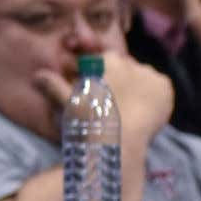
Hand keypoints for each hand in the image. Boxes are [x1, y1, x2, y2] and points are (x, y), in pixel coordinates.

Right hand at [38, 50, 171, 144]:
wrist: (119, 139)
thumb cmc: (91, 120)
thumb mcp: (70, 102)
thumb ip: (53, 85)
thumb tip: (36, 75)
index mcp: (106, 60)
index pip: (108, 63)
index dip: (106, 79)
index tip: (104, 96)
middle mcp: (129, 61)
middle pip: (126, 70)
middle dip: (122, 84)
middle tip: (117, 107)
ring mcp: (148, 73)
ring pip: (144, 78)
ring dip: (140, 89)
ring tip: (133, 111)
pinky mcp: (164, 87)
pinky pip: (162, 87)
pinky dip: (157, 96)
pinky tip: (148, 110)